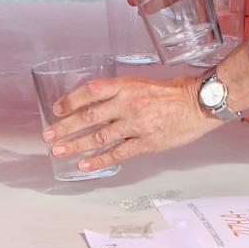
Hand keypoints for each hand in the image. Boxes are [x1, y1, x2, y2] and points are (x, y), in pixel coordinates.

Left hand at [42, 75, 217, 174]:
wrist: (200, 104)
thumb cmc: (174, 91)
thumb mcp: (143, 82)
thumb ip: (121, 92)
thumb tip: (96, 102)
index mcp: (127, 85)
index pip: (91, 91)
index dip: (71, 100)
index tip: (56, 108)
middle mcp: (128, 103)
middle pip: (89, 116)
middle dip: (65, 127)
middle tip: (48, 135)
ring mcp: (136, 125)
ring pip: (99, 137)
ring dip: (76, 145)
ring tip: (59, 150)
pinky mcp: (146, 143)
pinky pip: (117, 153)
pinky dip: (99, 160)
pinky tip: (84, 165)